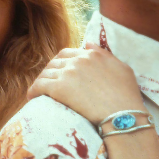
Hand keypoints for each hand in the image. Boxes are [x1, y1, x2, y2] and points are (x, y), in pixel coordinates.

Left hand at [27, 43, 145, 123]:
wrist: (123, 115)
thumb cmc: (127, 95)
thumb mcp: (122, 68)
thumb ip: (105, 54)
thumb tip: (88, 43)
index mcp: (92, 54)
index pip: (69, 53)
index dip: (62, 62)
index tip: (61, 72)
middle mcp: (79, 60)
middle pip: (55, 61)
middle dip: (50, 70)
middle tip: (49, 82)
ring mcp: (68, 73)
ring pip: (46, 72)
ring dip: (42, 81)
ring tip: (40, 92)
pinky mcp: (59, 87)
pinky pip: (39, 85)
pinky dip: (33, 90)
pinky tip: (32, 97)